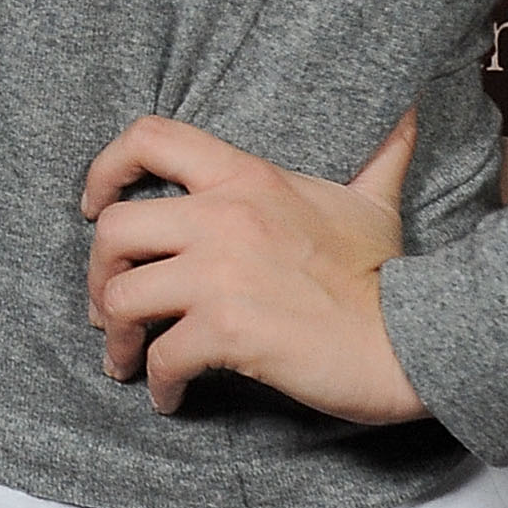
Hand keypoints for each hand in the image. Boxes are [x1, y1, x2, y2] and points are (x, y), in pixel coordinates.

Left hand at [82, 111, 425, 422]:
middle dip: (98, 273)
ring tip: (127, 359)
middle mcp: (224, 216)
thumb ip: (376, 154)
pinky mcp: (229, 331)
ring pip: (122, 297)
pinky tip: (169, 396)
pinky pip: (162, 356)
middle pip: (114, 230)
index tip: (94, 205)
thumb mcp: (374, 199)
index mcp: (247, 177)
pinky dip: (157, 382)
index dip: (105, 168)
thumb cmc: (386, 274)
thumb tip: (406, 111)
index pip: (150, 137)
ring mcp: (222, 274)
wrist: (413, 338)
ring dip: (116, 336)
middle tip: (109, 307)